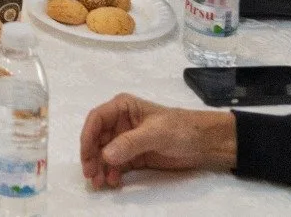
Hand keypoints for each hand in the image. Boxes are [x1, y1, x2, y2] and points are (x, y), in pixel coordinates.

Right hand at [80, 93, 235, 189]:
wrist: (204, 144)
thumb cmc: (181, 129)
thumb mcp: (156, 133)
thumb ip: (130, 142)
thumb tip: (105, 155)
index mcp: (123, 107)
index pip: (97, 119)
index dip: (88, 136)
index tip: (86, 156)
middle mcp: (120, 123)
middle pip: (97, 139)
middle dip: (92, 156)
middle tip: (91, 175)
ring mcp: (126, 140)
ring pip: (104, 154)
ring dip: (100, 168)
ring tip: (100, 183)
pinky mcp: (133, 156)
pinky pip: (116, 165)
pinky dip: (112, 173)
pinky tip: (114, 182)